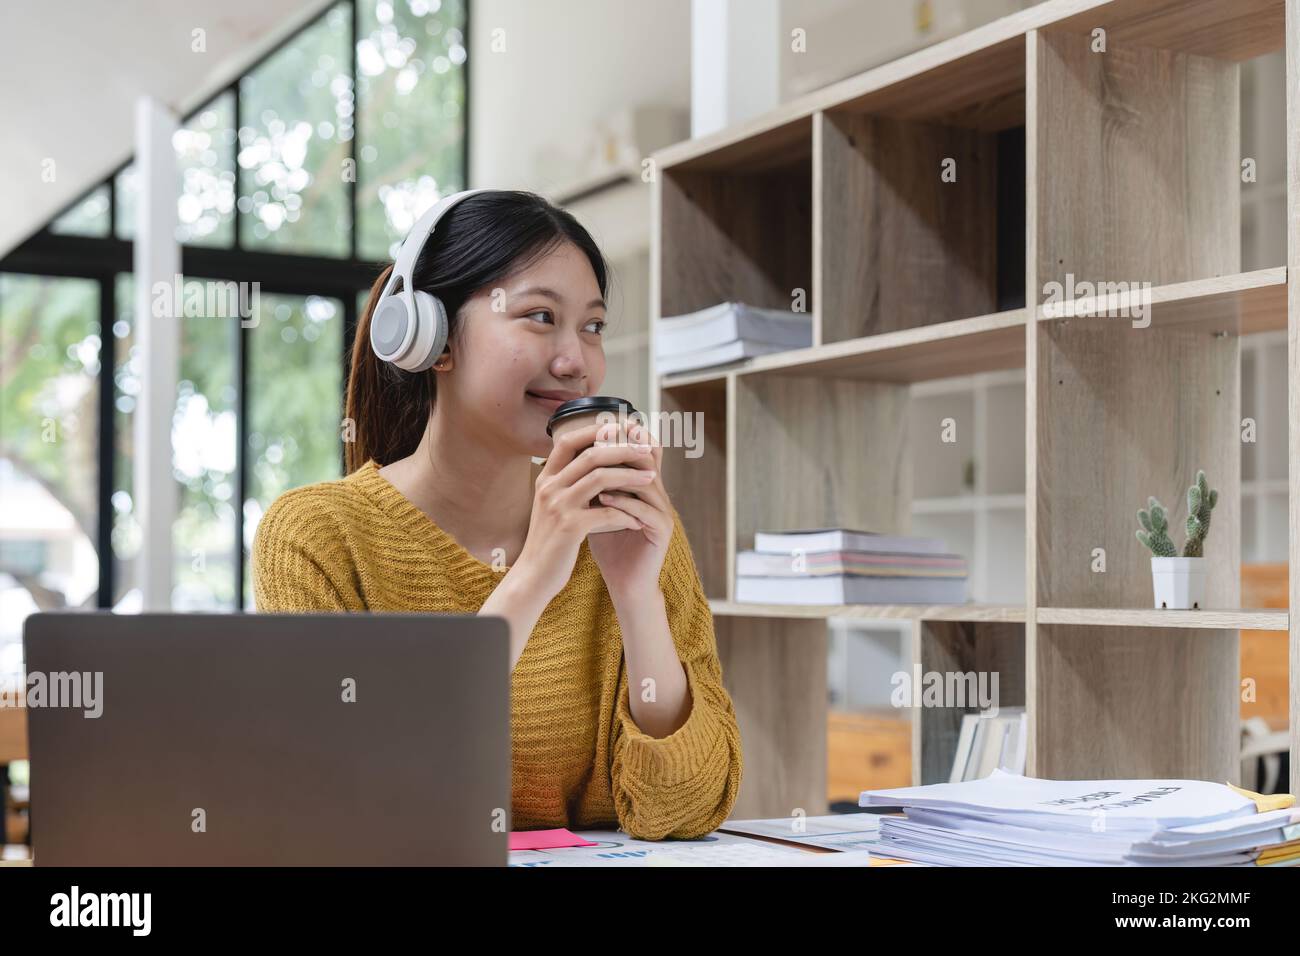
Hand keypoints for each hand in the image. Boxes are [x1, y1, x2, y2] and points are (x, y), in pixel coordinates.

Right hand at [512, 420, 659, 603]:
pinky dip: (625, 514)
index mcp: (545, 479)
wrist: (533, 576)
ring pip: (600, 477)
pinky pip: (606, 512)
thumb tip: (599, 464)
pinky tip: (637, 520)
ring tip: (651, 478)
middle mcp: (549, 487)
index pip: (568, 441)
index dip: (594, 430)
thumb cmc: (550, 541)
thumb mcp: (554, 507)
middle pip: (590, 454)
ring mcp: (558, 506)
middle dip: (621, 449)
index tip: (620, 428)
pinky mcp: (570, 528)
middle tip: (645, 450)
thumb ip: (570, 484)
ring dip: (630, 476)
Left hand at [585, 421, 671, 602]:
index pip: (640, 450)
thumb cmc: (609, 544)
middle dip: (622, 449)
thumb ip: (592, 483)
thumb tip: (567, 455)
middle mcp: (659, 495)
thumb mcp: (597, 507)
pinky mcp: (662, 531)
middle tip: (597, 442)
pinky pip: (645, 511)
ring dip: (620, 475)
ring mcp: (663, 512)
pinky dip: (623, 503)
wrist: (624, 581)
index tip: (596, 428)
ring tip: (595, 470)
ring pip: (647, 483)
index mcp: (645, 486)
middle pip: (648, 459)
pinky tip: (603, 500)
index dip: (622, 437)